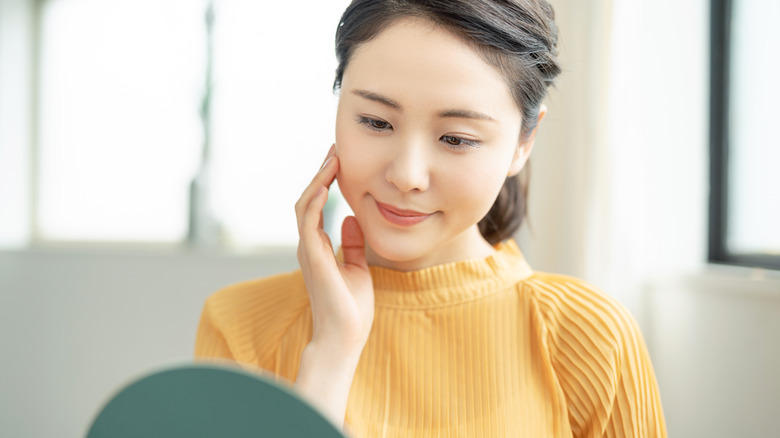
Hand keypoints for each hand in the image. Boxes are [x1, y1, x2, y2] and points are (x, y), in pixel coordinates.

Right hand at [295, 144, 374, 354]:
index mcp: (318, 246)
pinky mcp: (313, 257)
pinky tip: (326, 185)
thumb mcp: (357, 267)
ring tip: (332, 160)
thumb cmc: (351, 307)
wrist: (345, 336)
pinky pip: (308, 222)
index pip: (317, 205)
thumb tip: (353, 219)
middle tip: (335, 150)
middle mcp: (309, 244)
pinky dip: (315, 201)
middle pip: (308, 199)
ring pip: (305, 205)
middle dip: (321, 173)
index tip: (339, 161)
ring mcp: (308, 250)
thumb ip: (352, 243)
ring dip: (317, 180)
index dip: (326, 181)